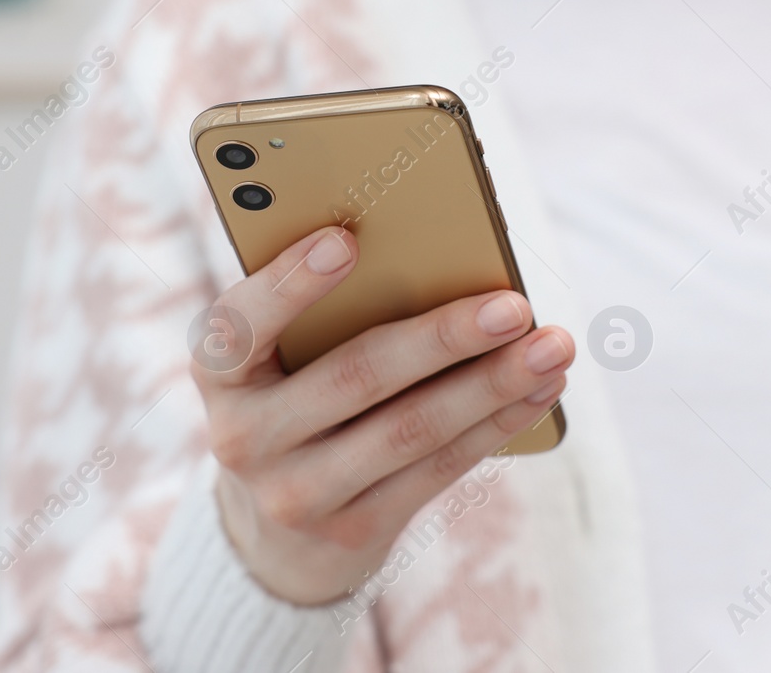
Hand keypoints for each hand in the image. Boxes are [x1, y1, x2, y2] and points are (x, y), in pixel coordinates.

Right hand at [191, 225, 572, 604]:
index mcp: (218, 369)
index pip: (239, 322)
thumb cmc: (292, 392)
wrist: (273, 526)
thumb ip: (323, 310)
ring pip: (411, 429)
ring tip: (552, 346)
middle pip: (356, 376)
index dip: (289, 282)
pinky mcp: (353, 530)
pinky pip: (438, 469)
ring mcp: (296, 491)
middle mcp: (243, 435)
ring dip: (493, 384)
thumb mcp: (276, 354)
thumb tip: (438, 258)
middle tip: (513, 305)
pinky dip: (496, 424)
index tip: (345, 240)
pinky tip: (539, 389)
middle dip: (444, 337)